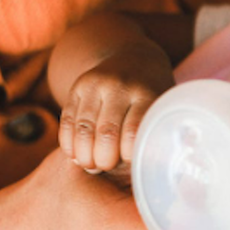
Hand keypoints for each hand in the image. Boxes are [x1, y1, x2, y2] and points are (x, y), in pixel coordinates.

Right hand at [58, 51, 170, 172]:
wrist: (134, 59)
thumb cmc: (153, 95)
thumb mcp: (162, 106)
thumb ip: (154, 131)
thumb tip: (145, 171)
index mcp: (146, 94)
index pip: (133, 130)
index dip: (127, 154)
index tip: (128, 165)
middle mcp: (120, 87)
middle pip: (106, 132)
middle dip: (103, 158)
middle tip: (105, 168)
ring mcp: (96, 84)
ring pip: (83, 127)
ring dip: (84, 154)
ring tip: (90, 166)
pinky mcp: (77, 87)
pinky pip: (67, 119)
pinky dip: (68, 142)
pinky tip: (75, 155)